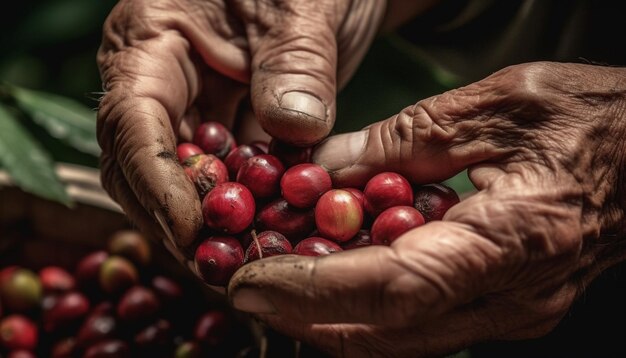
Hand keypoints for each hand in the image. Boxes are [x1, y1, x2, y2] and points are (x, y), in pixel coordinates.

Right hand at [95, 0, 390, 263]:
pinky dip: (247, 204)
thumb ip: (296, 64)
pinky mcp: (232, 126)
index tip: (191, 228)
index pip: (132, 120)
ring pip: (184, 178)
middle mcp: (163, 78)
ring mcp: (197, 106)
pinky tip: (272, 225)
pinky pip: (229, 176)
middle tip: (221, 258)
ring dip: (212, 219)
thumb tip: (291, 132)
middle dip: (176, 215)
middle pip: (142, 163)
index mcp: (152, 38)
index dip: (156, 182)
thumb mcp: (304, 4)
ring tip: (249, 252)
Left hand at [228, 62, 625, 356]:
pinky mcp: (504, 307)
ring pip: (398, 340)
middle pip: (384, 334)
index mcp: (511, 240)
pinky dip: (364, 307)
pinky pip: (419, 323)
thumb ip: (405, 140)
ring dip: (327, 318)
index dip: (311, 290)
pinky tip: (332, 276)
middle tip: (244, 287)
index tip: (250, 280)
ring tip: (274, 282)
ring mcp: (510, 312)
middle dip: (303, 316)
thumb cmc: (597, 119)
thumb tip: (325, 166)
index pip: (392, 288)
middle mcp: (510, 298)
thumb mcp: (496, 106)